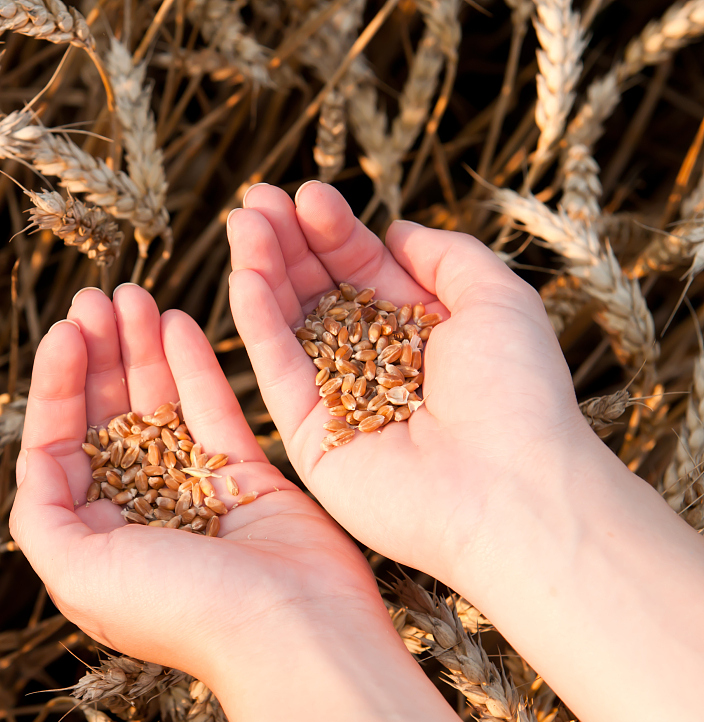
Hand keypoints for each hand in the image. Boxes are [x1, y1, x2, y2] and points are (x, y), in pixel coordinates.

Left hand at [9, 284, 384, 677]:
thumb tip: (37, 458)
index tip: (66, 330)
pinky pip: (213, 409)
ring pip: (159, 404)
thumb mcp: (78, 573)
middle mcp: (138, 512)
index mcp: (92, 538)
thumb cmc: (180, 610)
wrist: (293, 634)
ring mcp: (194, 492)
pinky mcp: (246, 477)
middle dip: (99, 354)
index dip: (58, 384)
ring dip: (141, 348)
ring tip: (132, 293)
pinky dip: (194, 365)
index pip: (61, 444)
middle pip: (107, 416)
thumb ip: (41, 516)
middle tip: (98, 296)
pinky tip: (177, 320)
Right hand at [226, 182, 596, 582]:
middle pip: (319, 293)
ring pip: (289, 326)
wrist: (509, 490)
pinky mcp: (309, 436)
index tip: (308, 194)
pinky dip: (257, 325)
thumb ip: (448, 255)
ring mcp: (339, 400)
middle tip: (256, 198)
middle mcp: (376, 363)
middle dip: (288, 244)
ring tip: (242, 223)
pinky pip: (276, 372)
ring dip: (263, 272)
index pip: (365, 271)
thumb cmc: (517, 394)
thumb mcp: (499, 299)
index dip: (335, 231)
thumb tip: (396, 230)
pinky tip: (244, 278)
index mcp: (422, 332)